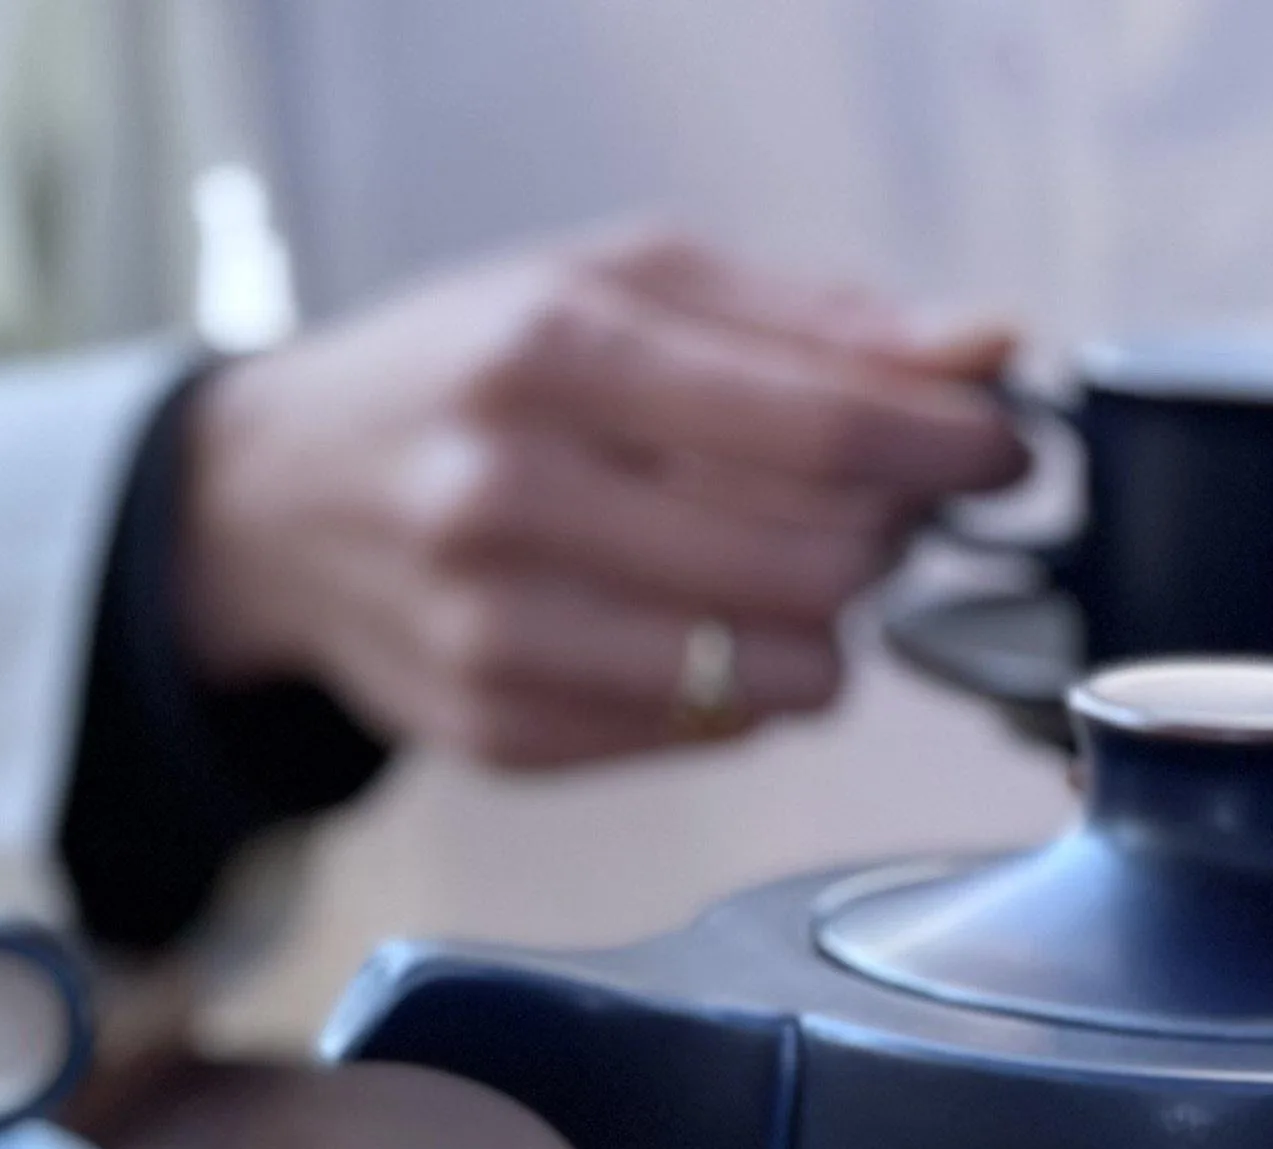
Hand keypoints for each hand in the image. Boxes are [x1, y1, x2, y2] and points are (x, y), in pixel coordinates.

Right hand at [180, 225, 1026, 770]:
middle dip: (880, 540)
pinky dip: (734, 687)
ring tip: (783, 575)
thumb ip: (808, 320)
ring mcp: (491, 636)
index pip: (811, 422)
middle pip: (805, 562)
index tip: (999, 451)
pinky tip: (690, 627)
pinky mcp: (492, 735)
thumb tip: (987, 353)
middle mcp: (504, 498)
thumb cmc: (465, 376)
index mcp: (545, 354)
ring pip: (764, 674)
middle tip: (870, 512)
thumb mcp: (614, 288)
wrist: (272, 503)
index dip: (942, 444)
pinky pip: (698, 733)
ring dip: (820, 630)